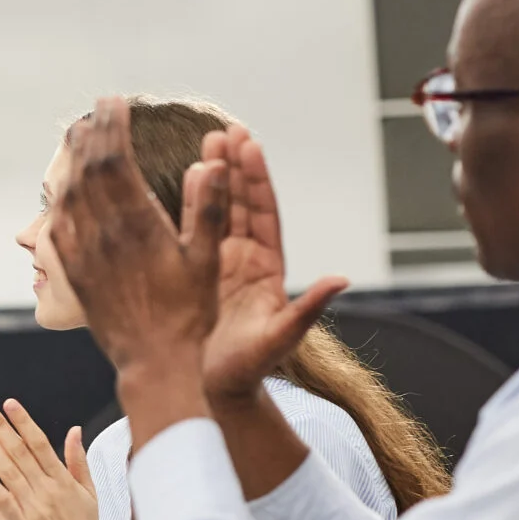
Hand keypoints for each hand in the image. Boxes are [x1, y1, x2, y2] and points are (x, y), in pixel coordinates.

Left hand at [0, 401, 116, 519]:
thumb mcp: (89, 494)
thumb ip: (78, 461)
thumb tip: (74, 430)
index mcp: (63, 481)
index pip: (39, 443)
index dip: (23, 421)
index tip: (9, 403)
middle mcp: (48, 490)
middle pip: (20, 452)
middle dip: (1, 426)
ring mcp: (34, 508)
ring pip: (8, 471)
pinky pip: (3, 500)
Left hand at [49, 97, 221, 431]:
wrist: (152, 363)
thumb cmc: (187, 314)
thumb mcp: (206, 260)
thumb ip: (207, 209)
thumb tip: (211, 163)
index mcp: (135, 225)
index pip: (113, 162)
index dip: (111, 128)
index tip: (115, 103)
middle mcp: (101, 235)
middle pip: (85, 170)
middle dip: (91, 133)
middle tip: (98, 108)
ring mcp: (82, 254)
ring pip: (67, 194)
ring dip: (71, 160)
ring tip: (80, 135)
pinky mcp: (73, 273)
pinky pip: (57, 225)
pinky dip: (60, 197)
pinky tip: (65, 188)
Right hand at [199, 123, 348, 401]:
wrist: (212, 390)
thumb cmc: (246, 370)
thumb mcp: (280, 339)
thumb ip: (307, 309)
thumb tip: (340, 279)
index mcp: (267, 268)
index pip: (265, 213)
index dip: (257, 179)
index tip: (250, 146)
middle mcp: (245, 258)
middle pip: (242, 202)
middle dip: (236, 165)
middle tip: (226, 130)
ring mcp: (219, 261)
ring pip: (218, 209)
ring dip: (214, 175)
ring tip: (207, 139)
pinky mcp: (194, 269)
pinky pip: (192, 228)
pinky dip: (189, 201)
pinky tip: (177, 176)